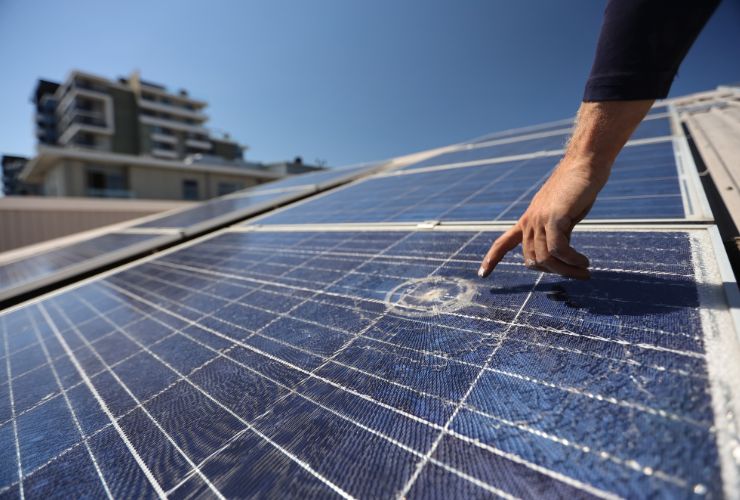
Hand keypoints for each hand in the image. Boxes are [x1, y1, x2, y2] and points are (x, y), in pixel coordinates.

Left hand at [477, 157, 607, 279]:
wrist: (584, 164)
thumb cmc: (577, 189)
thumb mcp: (561, 215)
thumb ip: (555, 233)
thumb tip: (558, 256)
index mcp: (527, 220)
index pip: (503, 242)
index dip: (492, 259)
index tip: (482, 274)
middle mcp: (530, 221)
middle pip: (532, 260)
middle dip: (554, 272)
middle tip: (577, 273)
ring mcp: (539, 219)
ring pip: (545, 258)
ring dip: (567, 270)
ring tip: (584, 271)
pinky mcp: (554, 218)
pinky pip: (558, 249)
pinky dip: (572, 260)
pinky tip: (584, 263)